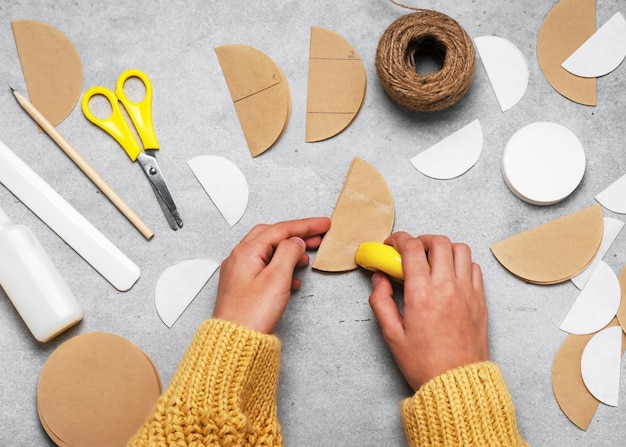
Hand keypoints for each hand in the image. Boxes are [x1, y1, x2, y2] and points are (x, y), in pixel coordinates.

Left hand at [212, 217, 330, 333]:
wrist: (234, 342)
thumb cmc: (251, 314)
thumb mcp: (277, 278)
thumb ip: (289, 253)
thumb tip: (295, 241)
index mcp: (246, 252)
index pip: (280, 230)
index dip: (305, 225)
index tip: (322, 224)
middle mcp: (239, 258)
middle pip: (272, 236)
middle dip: (296, 234)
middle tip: (317, 236)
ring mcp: (239, 272)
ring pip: (268, 251)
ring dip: (289, 251)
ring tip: (306, 257)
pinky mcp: (241, 286)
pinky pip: (264, 267)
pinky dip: (280, 266)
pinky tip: (292, 278)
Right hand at [368, 233, 488, 390]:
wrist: (456, 384)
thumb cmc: (424, 363)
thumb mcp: (391, 334)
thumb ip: (381, 301)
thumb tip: (379, 279)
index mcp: (422, 294)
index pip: (412, 248)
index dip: (398, 239)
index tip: (391, 245)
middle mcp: (447, 287)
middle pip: (439, 242)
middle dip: (421, 240)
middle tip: (411, 251)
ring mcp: (467, 292)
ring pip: (461, 249)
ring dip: (444, 248)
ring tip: (432, 260)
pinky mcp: (480, 300)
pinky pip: (474, 267)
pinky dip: (461, 263)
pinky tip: (449, 275)